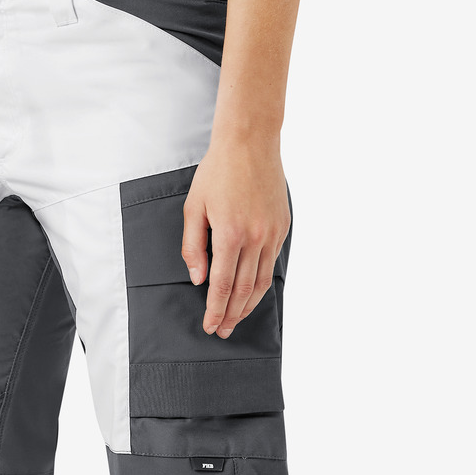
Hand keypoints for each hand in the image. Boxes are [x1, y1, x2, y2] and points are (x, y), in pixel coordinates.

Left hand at [181, 136, 290, 338]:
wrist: (250, 143)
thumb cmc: (217, 172)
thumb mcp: (193, 207)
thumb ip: (193, 246)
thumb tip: (197, 278)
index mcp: (230, 234)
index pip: (222, 285)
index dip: (215, 310)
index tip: (209, 326)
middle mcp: (255, 237)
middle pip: (244, 290)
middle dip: (231, 315)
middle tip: (222, 331)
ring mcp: (272, 233)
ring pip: (262, 281)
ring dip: (248, 305)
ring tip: (236, 320)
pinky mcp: (283, 227)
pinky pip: (271, 263)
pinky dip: (261, 283)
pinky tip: (252, 292)